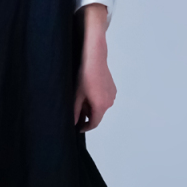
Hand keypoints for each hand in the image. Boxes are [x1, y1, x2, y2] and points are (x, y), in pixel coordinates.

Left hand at [73, 4, 115, 131]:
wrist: (94, 59)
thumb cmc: (84, 76)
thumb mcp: (76, 96)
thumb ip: (75, 112)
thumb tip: (73, 122)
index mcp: (101, 106)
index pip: (94, 123)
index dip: (85, 127)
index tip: (77, 128)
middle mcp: (110, 102)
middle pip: (97, 115)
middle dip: (87, 114)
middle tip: (76, 108)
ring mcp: (112, 95)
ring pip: (100, 106)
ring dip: (91, 106)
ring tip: (81, 97)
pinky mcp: (112, 88)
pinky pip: (104, 98)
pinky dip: (96, 99)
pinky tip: (88, 91)